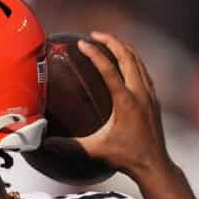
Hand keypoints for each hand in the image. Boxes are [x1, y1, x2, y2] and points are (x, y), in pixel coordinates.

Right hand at [45, 31, 171, 180]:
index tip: (82, 43)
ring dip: (124, 48)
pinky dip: (133, 61)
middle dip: (112, 41)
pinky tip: (124, 63)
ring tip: (109, 41)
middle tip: (95, 34)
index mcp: (126, 101)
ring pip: (138, 61)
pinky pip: (143, 71)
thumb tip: (45, 144)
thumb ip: (69, 146)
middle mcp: (140, 93)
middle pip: (128, 57)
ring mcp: (150, 94)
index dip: (94, 54)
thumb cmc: (125, 157)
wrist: (154, 164)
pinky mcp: (154, 99)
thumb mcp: (95, 150)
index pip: (109, 70)